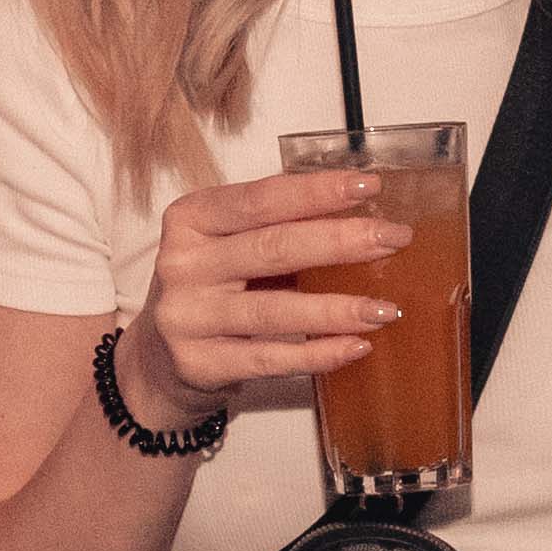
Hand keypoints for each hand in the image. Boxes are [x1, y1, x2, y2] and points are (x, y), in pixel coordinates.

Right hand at [108, 167, 404, 431]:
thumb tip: (364, 216)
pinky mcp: (198, 365)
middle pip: (272, 248)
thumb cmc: (212, 290)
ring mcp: (186, 317)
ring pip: (274, 310)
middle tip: (394, 238)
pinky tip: (356, 346)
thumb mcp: (230, 247)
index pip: (260, 198)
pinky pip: (269, 359)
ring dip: (337, 308)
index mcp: (191, 219)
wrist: (158, 360)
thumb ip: (279, 229)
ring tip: (386, 308)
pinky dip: (318, 353)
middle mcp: (182, 264)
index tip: (368, 185)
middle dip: (340, 241)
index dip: (316, 191)